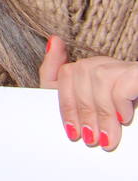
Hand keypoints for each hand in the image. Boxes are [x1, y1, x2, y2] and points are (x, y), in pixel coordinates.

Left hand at [39, 35, 137, 151]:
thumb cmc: (118, 119)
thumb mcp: (86, 106)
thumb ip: (59, 80)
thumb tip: (53, 41)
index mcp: (93, 70)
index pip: (66, 72)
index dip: (66, 105)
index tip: (72, 132)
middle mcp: (109, 64)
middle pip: (80, 72)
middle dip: (83, 111)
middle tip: (90, 140)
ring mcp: (128, 67)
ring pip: (99, 76)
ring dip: (102, 112)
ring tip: (108, 137)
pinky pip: (123, 80)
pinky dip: (120, 102)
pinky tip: (124, 118)